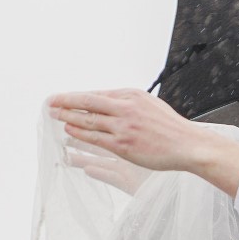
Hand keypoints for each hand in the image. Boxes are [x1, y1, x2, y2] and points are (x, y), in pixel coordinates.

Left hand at [48, 90, 238, 196]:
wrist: (188, 145)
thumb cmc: (171, 129)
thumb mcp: (150, 106)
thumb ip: (129, 104)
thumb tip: (109, 103)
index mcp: (132, 95)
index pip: (98, 94)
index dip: (78, 96)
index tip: (65, 97)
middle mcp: (126, 108)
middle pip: (88, 102)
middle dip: (66, 101)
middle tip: (50, 102)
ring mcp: (124, 126)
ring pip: (89, 119)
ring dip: (69, 117)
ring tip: (55, 115)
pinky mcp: (124, 144)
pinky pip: (96, 137)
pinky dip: (80, 132)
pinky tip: (69, 130)